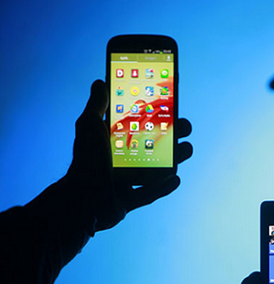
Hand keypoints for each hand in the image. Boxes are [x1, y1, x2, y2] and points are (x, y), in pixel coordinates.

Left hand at [65, 80, 192, 230]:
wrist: (77, 198)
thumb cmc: (84, 161)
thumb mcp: (89, 126)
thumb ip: (96, 105)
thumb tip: (100, 82)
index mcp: (116, 142)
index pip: (141, 126)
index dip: (159, 118)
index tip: (173, 108)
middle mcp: (123, 161)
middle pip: (154, 147)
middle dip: (173, 137)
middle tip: (184, 128)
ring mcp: (127, 181)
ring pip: (157, 170)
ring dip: (174, 160)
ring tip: (186, 150)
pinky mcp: (129, 200)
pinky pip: (150, 194)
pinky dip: (164, 187)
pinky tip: (176, 178)